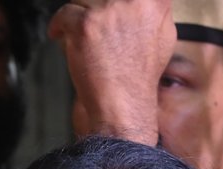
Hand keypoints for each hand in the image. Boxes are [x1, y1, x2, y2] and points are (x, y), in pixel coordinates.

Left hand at [49, 0, 173, 143]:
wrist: (123, 104)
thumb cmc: (139, 77)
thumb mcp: (163, 37)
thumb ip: (155, 12)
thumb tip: (146, 1)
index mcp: (155, 2)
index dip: (110, 4)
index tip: (103, 10)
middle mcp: (134, 2)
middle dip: (93, 8)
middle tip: (92, 26)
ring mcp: (108, 12)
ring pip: (82, 0)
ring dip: (77, 16)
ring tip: (79, 36)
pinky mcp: (86, 25)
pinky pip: (64, 13)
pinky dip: (58, 26)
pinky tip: (61, 35)